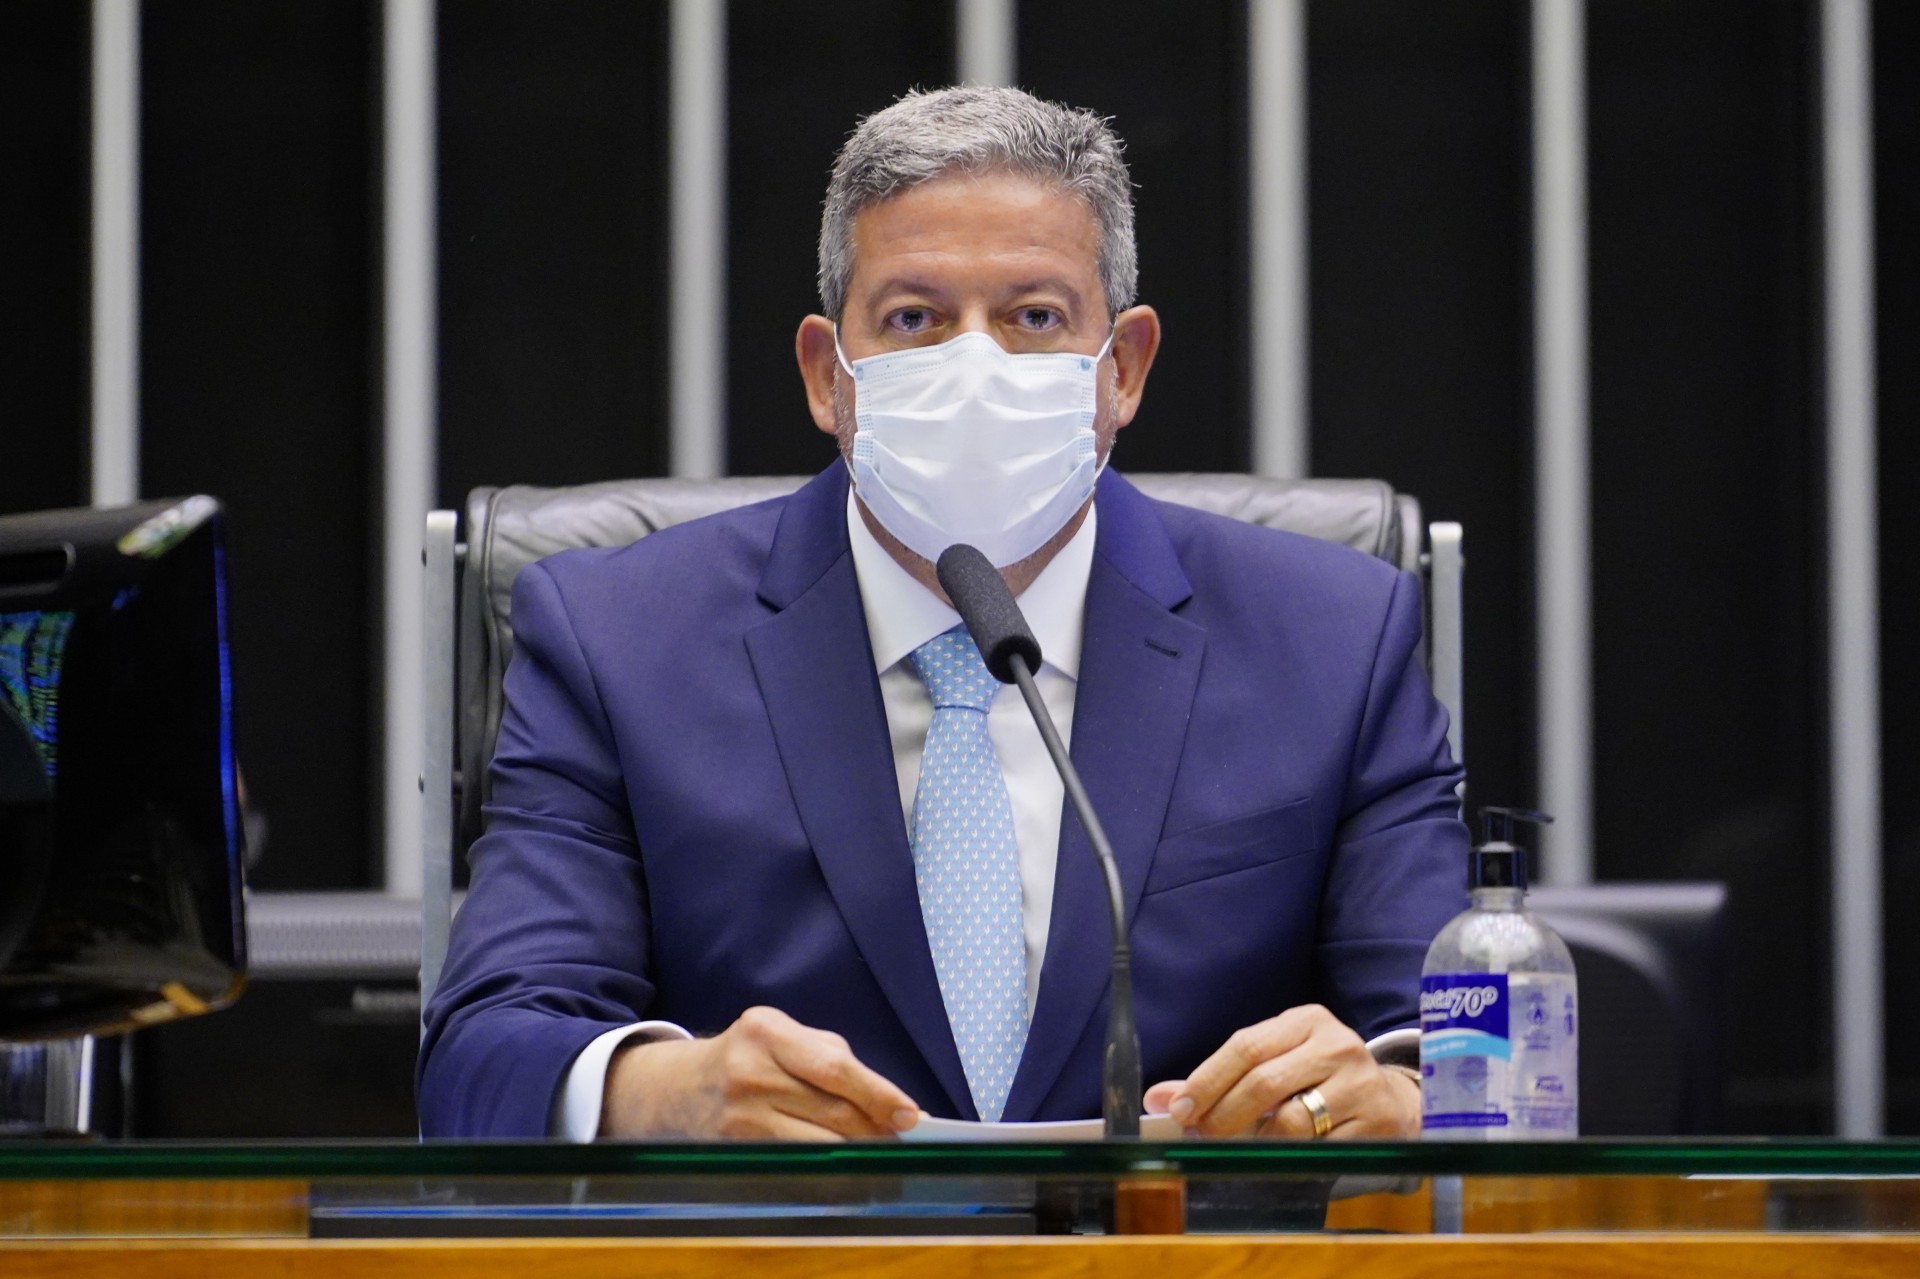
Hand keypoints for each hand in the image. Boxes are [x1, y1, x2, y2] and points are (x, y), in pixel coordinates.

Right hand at [600, 1006, 921, 1139]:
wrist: (676, 1087)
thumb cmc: (747, 1056)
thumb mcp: (780, 1035)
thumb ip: (830, 1058)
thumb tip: (890, 1102)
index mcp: (767, 1031)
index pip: (835, 1067)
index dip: (878, 1093)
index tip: (909, 1115)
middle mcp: (750, 1071)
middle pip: (832, 1109)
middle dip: (875, 1128)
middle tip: (901, 1137)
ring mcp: (740, 1115)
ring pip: (818, 1143)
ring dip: (857, 1152)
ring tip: (879, 1150)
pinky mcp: (736, 1149)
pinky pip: (797, 1162)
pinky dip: (828, 1167)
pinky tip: (845, 1166)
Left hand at [1142, 1004, 1418, 1138]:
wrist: (1391, 1099)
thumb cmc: (1319, 1079)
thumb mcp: (1275, 1062)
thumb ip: (1220, 1078)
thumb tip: (1158, 1099)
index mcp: (1305, 1020)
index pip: (1245, 1047)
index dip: (1206, 1080)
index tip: (1179, 1109)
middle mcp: (1336, 1045)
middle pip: (1264, 1082)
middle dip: (1223, 1115)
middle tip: (1201, 1136)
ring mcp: (1360, 1084)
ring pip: (1292, 1120)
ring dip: (1255, 1142)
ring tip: (1241, 1148)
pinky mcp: (1377, 1123)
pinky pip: (1319, 1149)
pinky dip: (1290, 1159)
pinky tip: (1279, 1158)